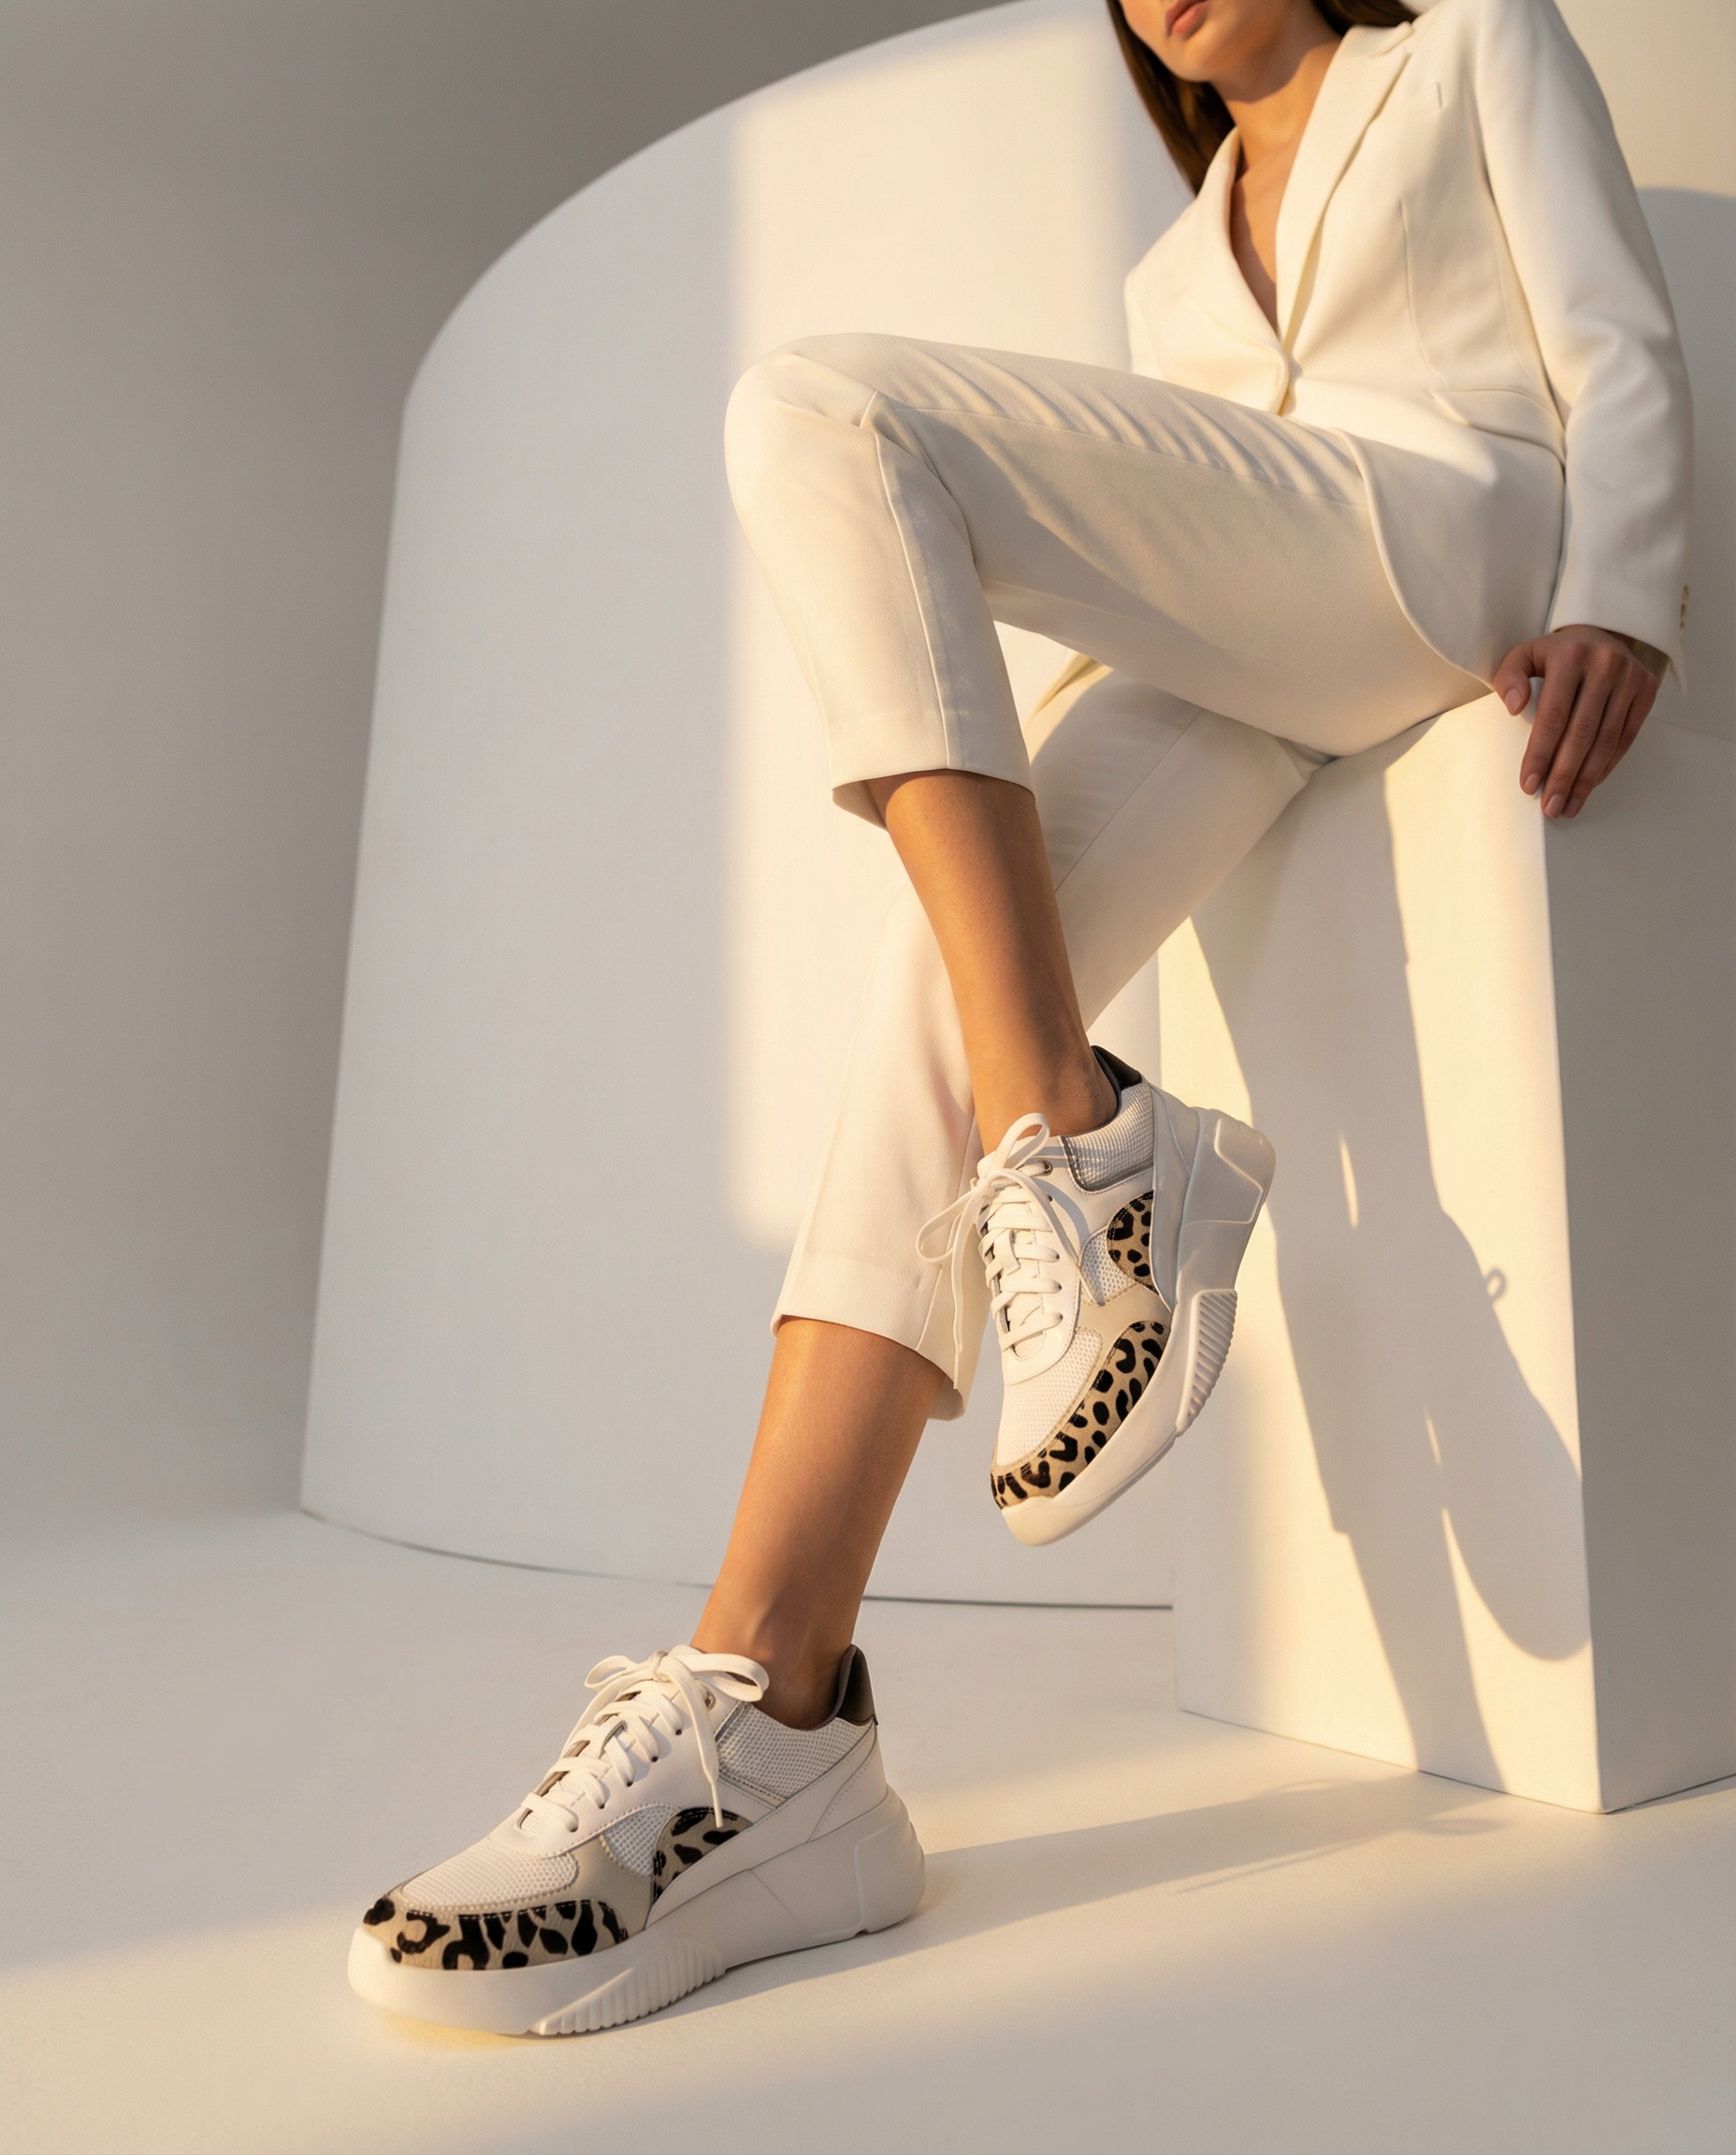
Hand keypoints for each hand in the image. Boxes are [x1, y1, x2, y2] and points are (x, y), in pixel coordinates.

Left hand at [1493, 625, 1663, 819]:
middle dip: (1564, 775)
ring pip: (1607, 740)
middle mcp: (1605, 665)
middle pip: (1582, 733)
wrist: (1597, 636)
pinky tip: (1589, 785)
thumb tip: (1513, 707)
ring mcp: (1630, 678)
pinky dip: (1606, 766)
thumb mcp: (1523, 656)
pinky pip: (1626, 738)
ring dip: (1586, 779)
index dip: (1540, 754)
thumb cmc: (1554, 656)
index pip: (1553, 715)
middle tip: (1550, 806)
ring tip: (1568, 805)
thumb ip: (1509, 678)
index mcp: (1570, 657)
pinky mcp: (1646, 690)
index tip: (1528, 784)